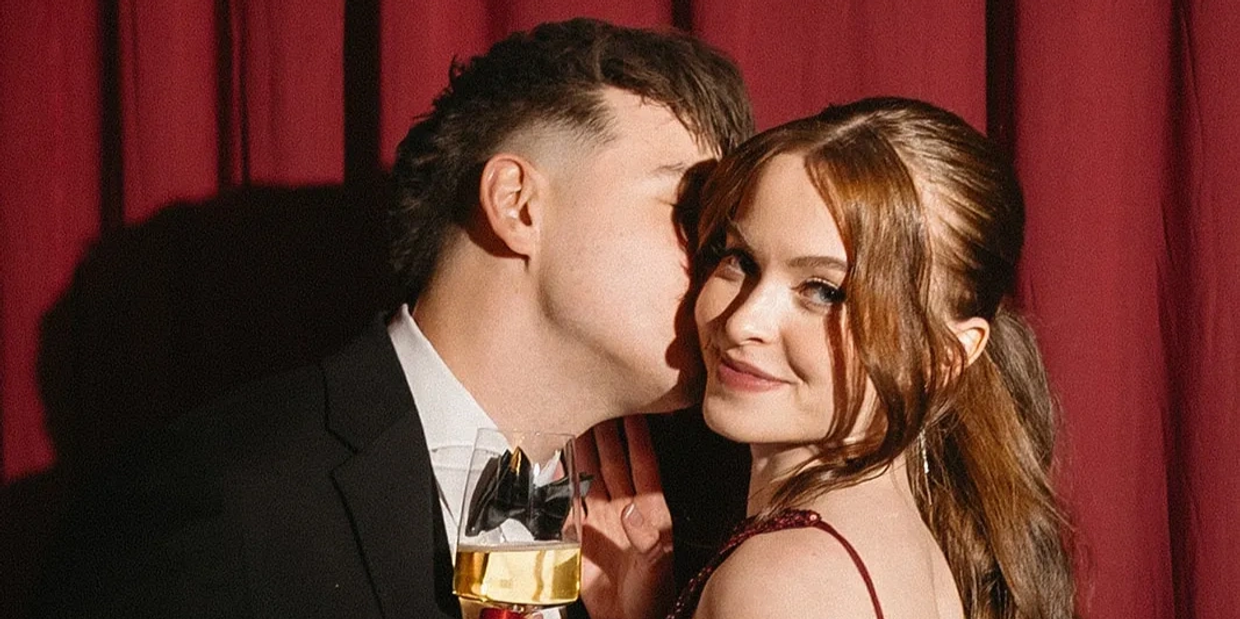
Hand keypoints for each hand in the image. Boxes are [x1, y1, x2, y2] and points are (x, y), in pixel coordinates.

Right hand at [576, 416, 674, 618]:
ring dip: (582, 451)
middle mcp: (623, 509)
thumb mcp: (659, 567)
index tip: (632, 409)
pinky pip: (567, 503)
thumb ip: (649, 539)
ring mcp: (601, 521)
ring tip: (574, 421)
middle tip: (596, 401)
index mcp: (650, 511)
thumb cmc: (653, 596)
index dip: (637, 436)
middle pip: (612, 461)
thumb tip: (632, 513)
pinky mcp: (580, 537)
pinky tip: (555, 465)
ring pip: (589, 476)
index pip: (643, 464)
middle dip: (604, 431)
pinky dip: (560, 484)